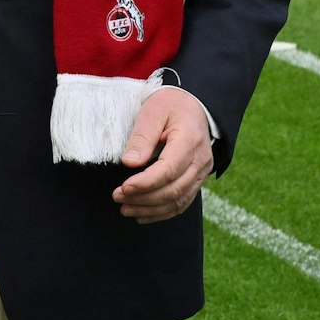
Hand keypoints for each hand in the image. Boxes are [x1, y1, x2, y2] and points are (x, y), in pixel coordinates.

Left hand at [112, 87, 214, 223]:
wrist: (194, 105)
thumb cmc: (171, 105)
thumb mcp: (153, 111)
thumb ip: (142, 137)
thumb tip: (130, 164)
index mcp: (190, 140)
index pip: (168, 169)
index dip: (145, 183)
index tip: (123, 188)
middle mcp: (201, 159)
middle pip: (174, 189)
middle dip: (143, 198)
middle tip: (117, 197)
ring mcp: (202, 171)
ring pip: (178, 200)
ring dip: (150, 209)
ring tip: (125, 209)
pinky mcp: (198, 179)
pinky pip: (182, 202)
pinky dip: (162, 212)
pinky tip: (142, 215)